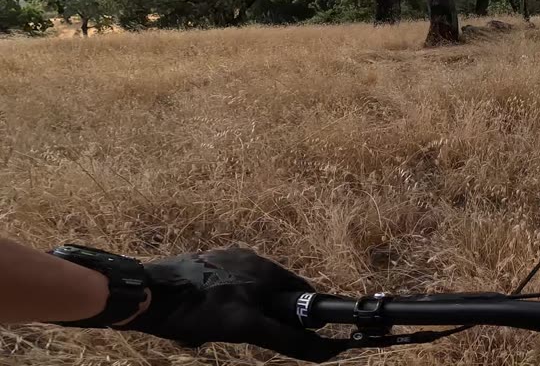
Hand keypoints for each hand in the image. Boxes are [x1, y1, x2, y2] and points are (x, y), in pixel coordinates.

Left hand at [121, 248, 341, 361]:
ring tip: (219, 330)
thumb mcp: (246, 328)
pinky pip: (223, 286)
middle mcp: (250, 257)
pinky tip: (203, 319)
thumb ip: (286, 336)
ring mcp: (224, 258)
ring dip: (241, 311)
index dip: (301, 314)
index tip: (293, 333)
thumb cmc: (201, 309)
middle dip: (264, 315)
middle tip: (245, 334)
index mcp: (266, 267)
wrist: (148, 294)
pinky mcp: (202, 263)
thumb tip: (325, 349)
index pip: (300, 290)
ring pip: (246, 291)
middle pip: (272, 292)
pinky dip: (221, 304)